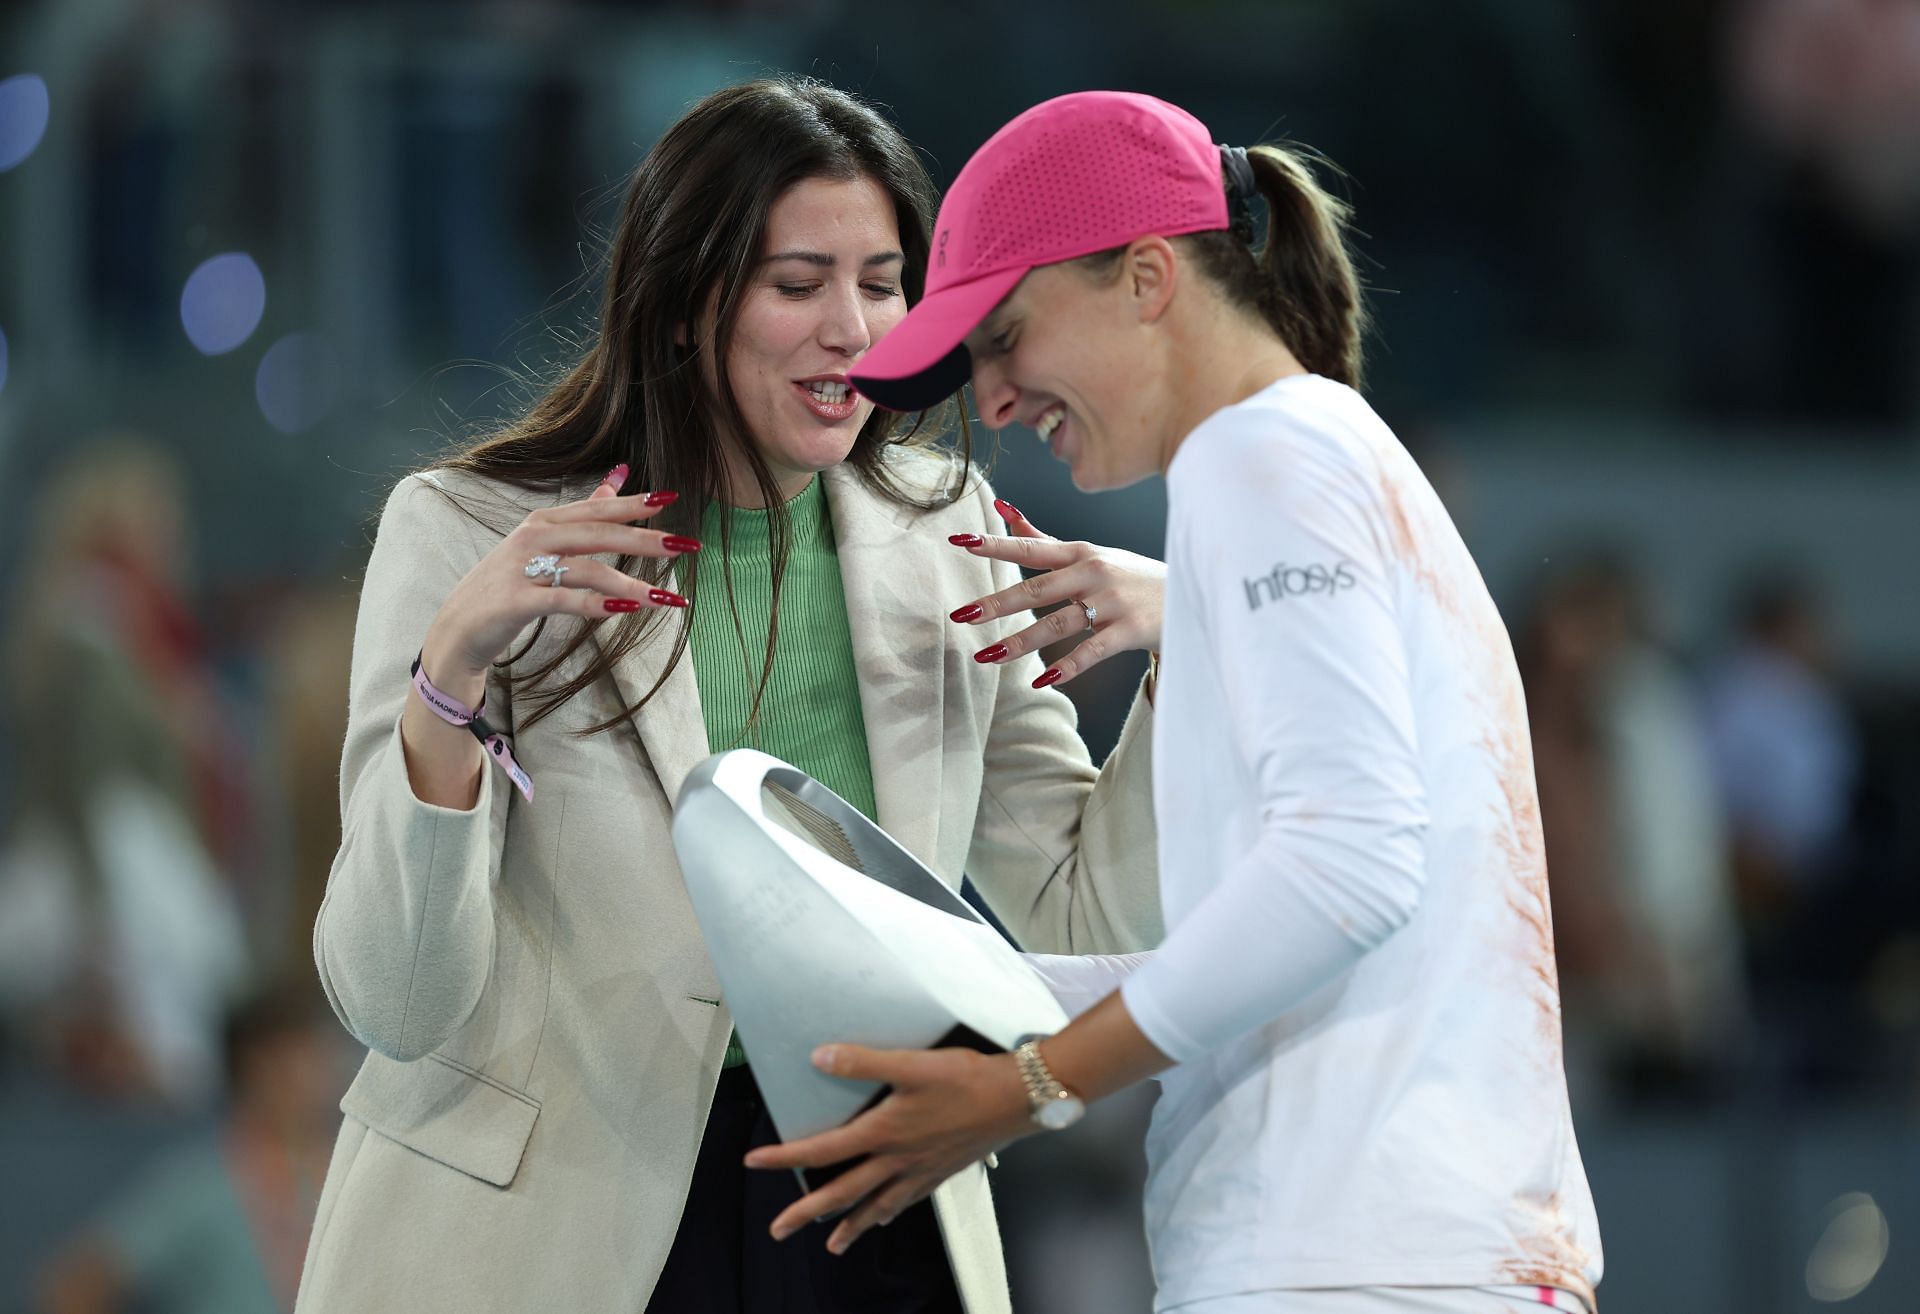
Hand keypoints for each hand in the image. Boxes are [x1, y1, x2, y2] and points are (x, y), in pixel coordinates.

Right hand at [421, 463, 696, 684]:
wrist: (459, 629)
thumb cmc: (509, 585)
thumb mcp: (543, 542)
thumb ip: (584, 511)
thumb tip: (620, 473)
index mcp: (544, 522)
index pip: (597, 509)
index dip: (634, 504)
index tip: (672, 498)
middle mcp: (534, 538)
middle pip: (599, 534)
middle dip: (646, 539)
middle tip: (688, 546)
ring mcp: (523, 569)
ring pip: (588, 570)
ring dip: (632, 584)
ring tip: (669, 598)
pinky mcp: (517, 601)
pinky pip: (564, 600)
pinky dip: (597, 605)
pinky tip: (625, 610)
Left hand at [743, 1043, 1033, 1254]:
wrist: (1017, 1099)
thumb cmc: (966, 1079)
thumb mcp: (911, 1063)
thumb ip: (863, 1061)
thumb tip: (820, 1057)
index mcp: (883, 1133)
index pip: (823, 1150)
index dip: (786, 1157)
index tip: (755, 1164)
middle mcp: (897, 1159)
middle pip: (842, 1192)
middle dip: (806, 1213)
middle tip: (779, 1231)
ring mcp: (920, 1172)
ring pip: (875, 1206)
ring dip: (848, 1225)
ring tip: (832, 1244)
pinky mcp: (940, 1173)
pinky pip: (905, 1202)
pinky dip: (888, 1214)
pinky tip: (884, 1218)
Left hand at [947, 499, 1163, 687]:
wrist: (1192, 594)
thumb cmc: (1130, 576)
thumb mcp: (1090, 553)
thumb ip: (1041, 536)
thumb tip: (1001, 508)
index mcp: (1081, 553)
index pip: (1030, 547)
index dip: (994, 545)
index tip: (959, 543)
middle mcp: (1094, 572)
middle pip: (1037, 588)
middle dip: (997, 602)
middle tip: (961, 615)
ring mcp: (1113, 602)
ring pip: (1059, 623)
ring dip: (1022, 643)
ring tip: (987, 657)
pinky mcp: (1130, 630)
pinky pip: (1093, 651)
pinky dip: (1067, 668)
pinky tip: (1043, 681)